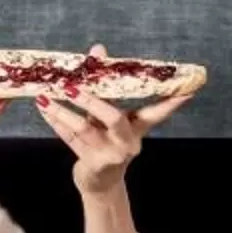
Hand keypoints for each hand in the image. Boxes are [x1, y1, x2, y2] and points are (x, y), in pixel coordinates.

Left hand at [35, 88, 189, 196]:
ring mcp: (110, 155)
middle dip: (91, 99)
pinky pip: (70, 139)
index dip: (171, 102)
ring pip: (84, 129)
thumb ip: (104, 84)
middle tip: (70, 85)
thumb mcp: (109, 116)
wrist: (100, 183)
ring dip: (62, 111)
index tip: (187, 89)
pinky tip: (43, 108)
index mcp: (137, 129)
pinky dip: (55, 122)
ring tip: (45, 96)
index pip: (157, 112)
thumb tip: (98, 49)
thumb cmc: (107, 142)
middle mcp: (128, 142)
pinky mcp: (92, 164)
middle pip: (114, 117)